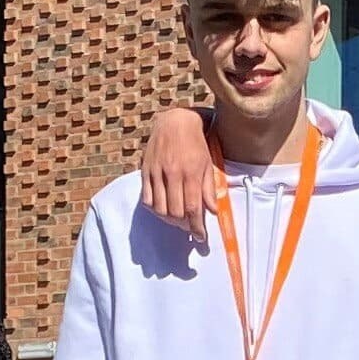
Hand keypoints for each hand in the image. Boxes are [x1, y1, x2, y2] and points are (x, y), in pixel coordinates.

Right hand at [141, 103, 220, 238]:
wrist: (175, 122)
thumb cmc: (196, 144)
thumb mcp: (208, 164)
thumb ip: (209, 189)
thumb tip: (213, 212)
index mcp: (191, 172)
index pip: (193, 208)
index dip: (196, 227)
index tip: (200, 237)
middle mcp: (172, 173)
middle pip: (175, 212)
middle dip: (184, 225)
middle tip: (190, 226)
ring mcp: (156, 173)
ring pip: (160, 209)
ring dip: (170, 220)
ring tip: (178, 220)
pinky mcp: (145, 171)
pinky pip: (147, 199)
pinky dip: (155, 209)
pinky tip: (164, 209)